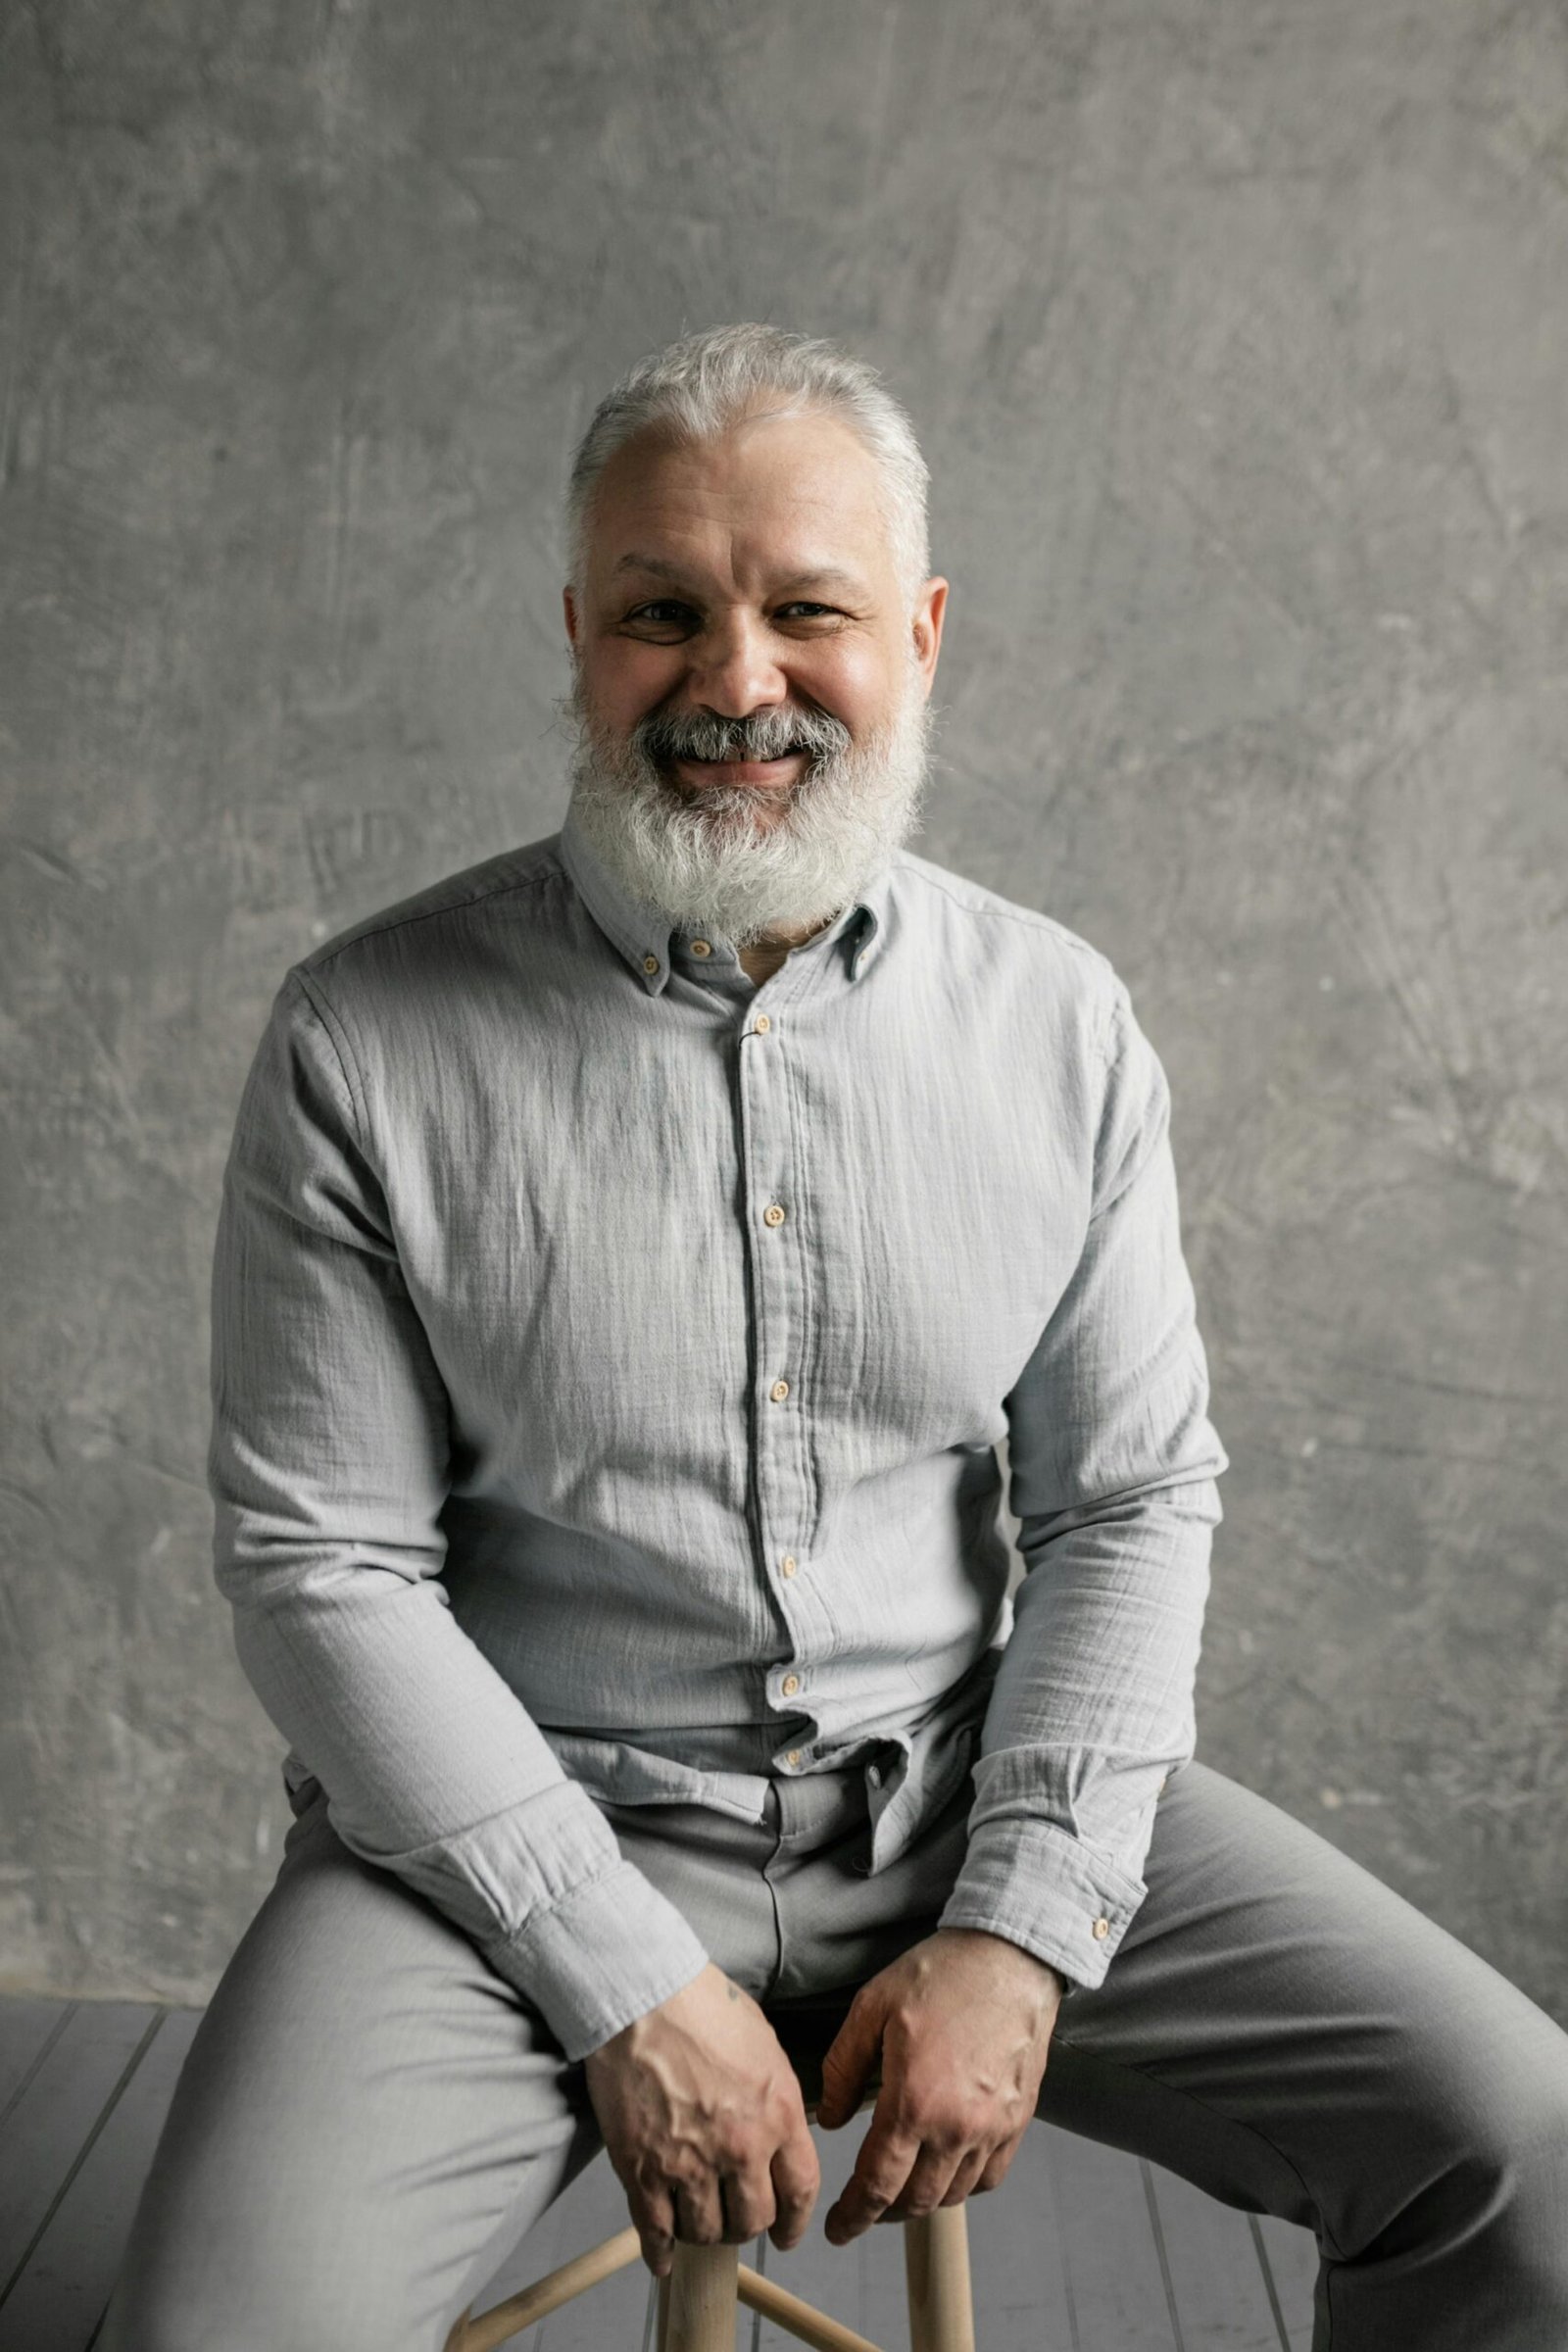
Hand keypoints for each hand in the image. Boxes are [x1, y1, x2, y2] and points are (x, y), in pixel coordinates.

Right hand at [582, 1962, 820, 2278]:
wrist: (643, 1993)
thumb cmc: (703, 2005)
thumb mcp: (765, 2047)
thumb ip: (776, 2099)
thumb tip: (778, 2130)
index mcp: (778, 2113)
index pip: (800, 2189)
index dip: (794, 2221)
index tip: (787, 2234)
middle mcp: (741, 2147)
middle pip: (754, 2220)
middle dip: (747, 2225)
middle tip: (735, 2219)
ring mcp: (690, 2163)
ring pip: (706, 2231)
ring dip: (704, 2232)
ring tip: (697, 2221)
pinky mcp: (643, 2169)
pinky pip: (655, 2230)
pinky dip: (660, 2251)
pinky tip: (662, 2258)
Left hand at [814, 1927, 1063, 2242]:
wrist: (1010, 1956)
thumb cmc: (942, 1974)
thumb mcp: (872, 2006)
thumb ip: (843, 2067)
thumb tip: (831, 2119)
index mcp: (913, 2102)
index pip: (877, 2184)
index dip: (853, 2215)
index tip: (839, 2230)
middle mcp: (956, 2127)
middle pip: (914, 2200)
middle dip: (882, 2214)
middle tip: (863, 2210)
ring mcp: (992, 2128)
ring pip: (952, 2194)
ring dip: (921, 2201)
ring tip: (900, 2189)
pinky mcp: (1018, 2120)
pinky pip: (989, 2176)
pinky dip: (964, 2185)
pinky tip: (947, 2170)